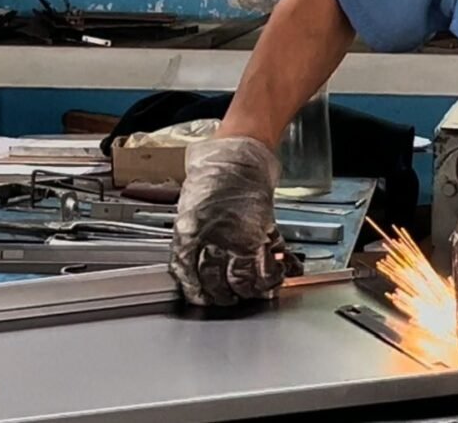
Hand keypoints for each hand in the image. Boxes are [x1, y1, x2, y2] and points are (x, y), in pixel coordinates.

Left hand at [169, 137, 302, 305]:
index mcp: (188, 231)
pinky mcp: (258, 234)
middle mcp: (210, 238)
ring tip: (249, 293)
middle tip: (224, 300)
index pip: (185, 272)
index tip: (198, 296)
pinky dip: (268, 277)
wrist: (239, 157)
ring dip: (245, 291)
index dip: (193, 289)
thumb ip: (192, 235)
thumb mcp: (191, 207)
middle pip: (211, 281)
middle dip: (219, 295)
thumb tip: (190, 257)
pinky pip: (262, 266)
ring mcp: (235, 238)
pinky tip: (272, 279)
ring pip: (238, 280)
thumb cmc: (214, 174)